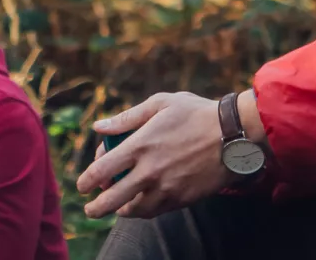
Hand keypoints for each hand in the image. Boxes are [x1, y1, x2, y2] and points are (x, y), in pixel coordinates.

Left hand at [77, 92, 229, 219]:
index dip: (85, 182)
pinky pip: (155, 212)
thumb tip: (99, 127)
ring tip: (118, 207)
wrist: (234, 135)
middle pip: (111, 200)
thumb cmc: (197, 113)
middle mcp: (149, 171)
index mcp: (140, 145)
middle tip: (91, 209)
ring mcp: (165, 188)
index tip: (82, 186)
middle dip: (95, 208)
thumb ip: (127, 117)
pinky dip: (143, 211)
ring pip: (133, 211)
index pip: (100, 171)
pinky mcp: (181, 198)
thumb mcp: (161, 104)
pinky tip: (142, 204)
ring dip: (121, 211)